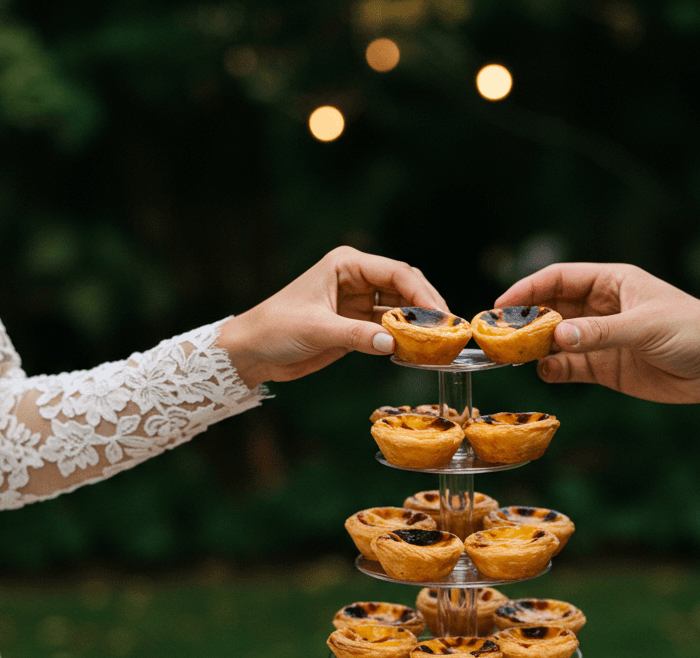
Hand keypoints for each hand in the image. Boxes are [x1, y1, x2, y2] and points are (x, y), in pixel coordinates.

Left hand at [219, 247, 447, 385]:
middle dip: (426, 307)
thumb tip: (394, 343)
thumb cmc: (275, 328)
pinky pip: (389, 329)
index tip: (439, 314)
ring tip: (437, 344)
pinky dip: (404, 339)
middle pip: (405, 287)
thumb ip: (357, 336)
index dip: (421, 292)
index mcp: (346, 264)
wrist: (252, 351)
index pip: (396, 273)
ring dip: (418, 325)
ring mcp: (358, 303)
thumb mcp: (317, 330)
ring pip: (401, 310)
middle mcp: (356, 279)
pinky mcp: (357, 326)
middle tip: (447, 330)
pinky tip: (416, 351)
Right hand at [496, 263, 699, 416]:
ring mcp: (601, 339)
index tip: (502, 304)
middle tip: (499, 335)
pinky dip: (553, 370)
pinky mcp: (605, 368)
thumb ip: (600, 334)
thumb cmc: (692, 330)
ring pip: (556, 340)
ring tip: (512, 357)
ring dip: (535, 347)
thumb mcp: (645, 327)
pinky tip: (541, 373)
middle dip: (525, 320)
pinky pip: (570, 367)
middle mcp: (602, 308)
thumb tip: (556, 338)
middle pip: (552, 309)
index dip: (529, 289)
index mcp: (612, 283)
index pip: (560, 279)